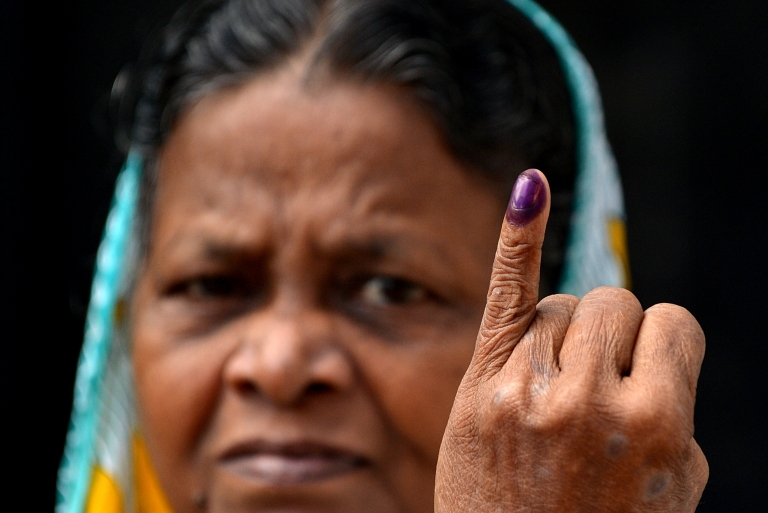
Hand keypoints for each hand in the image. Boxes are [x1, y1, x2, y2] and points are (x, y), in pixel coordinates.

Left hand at [435, 169, 707, 511]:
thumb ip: (676, 400)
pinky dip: (520, 235)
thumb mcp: (674, 481)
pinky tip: (530, 189)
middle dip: (610, 341)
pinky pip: (506, 291)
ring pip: (561, 303)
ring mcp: (526, 389)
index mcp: (659, 424)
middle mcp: (589, 399)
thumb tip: (654, 329)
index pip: (672, 322)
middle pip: (611, 303)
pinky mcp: (479, 387)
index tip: (644, 381)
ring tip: (552, 400)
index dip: (660, 351)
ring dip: (564, 339)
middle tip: (593, 396)